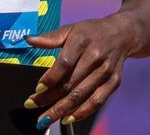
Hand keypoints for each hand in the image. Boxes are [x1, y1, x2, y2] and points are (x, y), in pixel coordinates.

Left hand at [23, 14, 137, 128]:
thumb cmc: (91, 32)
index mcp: (81, 41)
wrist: (121, 33)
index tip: (37, 88)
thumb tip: (28, 40)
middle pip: (70, 82)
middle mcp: (95, 57)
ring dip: (62, 109)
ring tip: (45, 118)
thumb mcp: (70, 29)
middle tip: (32, 105)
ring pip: (82, 94)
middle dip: (49, 97)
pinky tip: (67, 118)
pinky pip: (97, 101)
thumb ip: (50, 37)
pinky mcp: (114, 82)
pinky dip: (82, 112)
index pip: (65, 63)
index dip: (50, 78)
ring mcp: (105, 71)